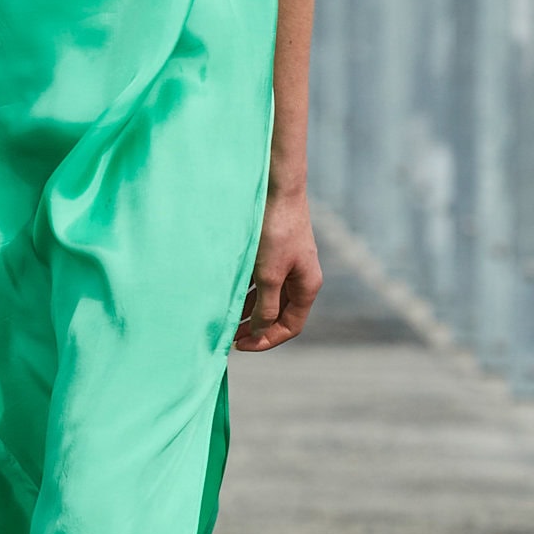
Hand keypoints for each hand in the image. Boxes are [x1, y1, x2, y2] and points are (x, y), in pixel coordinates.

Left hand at [234, 186, 321, 351]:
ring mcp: (289, 264)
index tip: (241, 344)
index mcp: (307, 286)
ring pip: (270, 297)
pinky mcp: (276, 251)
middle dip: (257, 328)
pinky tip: (228, 294)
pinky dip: (247, 291)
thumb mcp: (268, 275)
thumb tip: (260, 330)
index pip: (290, 326)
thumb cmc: (276, 231)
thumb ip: (266, 306)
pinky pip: (262, 280)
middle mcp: (301, 277)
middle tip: (230, 336)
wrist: (277, 189)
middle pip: (280, 314)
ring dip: (250, 310)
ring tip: (226, 320)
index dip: (266, 340)